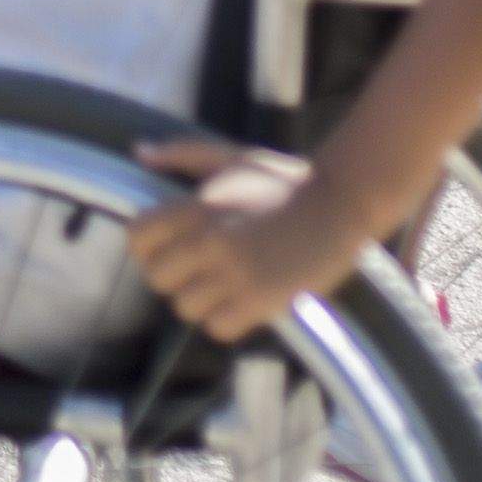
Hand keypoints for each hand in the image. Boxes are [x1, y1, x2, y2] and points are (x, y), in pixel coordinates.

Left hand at [124, 138, 372, 343]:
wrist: (343, 204)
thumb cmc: (286, 181)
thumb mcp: (233, 157)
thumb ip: (183, 153)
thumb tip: (139, 153)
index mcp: (198, 206)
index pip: (137, 238)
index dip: (149, 246)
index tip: (169, 246)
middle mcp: (209, 241)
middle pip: (157, 279)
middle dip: (175, 276)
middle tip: (199, 270)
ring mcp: (234, 274)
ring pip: (184, 308)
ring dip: (200, 301)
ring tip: (223, 287)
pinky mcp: (261, 301)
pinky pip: (218, 328)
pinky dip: (225, 321)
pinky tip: (242, 303)